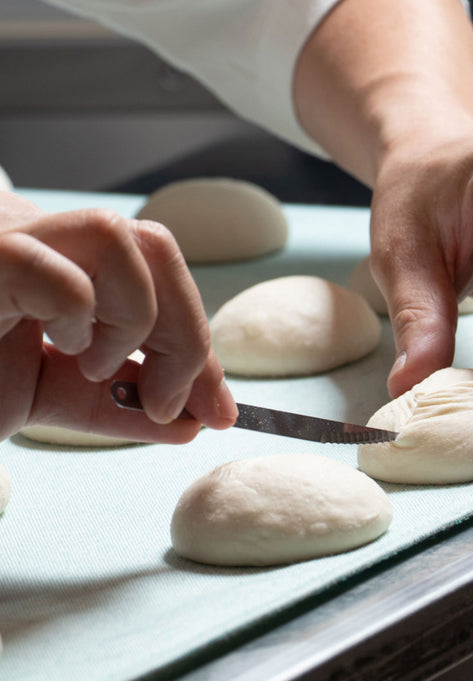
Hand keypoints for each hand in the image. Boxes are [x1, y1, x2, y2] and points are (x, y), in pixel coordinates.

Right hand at [0, 192, 235, 441]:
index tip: (220, 411)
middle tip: (168, 402)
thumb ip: (120, 405)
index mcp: (70, 269)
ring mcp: (10, 241)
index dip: (203, 346)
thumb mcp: (53, 396)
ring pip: (118, 235)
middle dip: (186, 334)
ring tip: (99, 365)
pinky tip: (61, 348)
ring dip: (136, 315)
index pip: (164, 281)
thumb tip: (193, 421)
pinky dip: (78, 315)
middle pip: (158, 248)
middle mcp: (45, 242)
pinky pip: (51, 266)